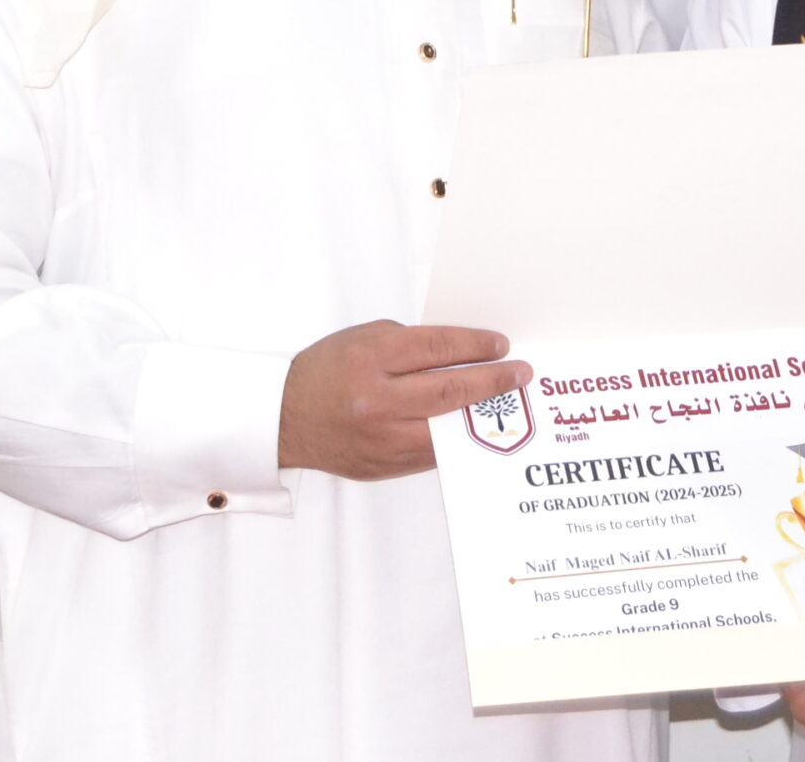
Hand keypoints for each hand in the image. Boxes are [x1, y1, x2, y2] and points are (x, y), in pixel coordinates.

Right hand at [278, 320, 529, 480]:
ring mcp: (382, 437)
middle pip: (451, 389)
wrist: (285, 416)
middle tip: (520, 375)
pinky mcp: (384, 465)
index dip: (477, 346)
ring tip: (507, 404)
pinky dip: (456, 440)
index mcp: (373, 358)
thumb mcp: (364, 339)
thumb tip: (463, 354)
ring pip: (448, 428)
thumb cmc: (326, 371)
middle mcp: (378, 399)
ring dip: (483, 415)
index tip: (501, 347)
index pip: (440, 348)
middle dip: (494, 381)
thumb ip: (411, 346)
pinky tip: (474, 429)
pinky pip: (432, 453)